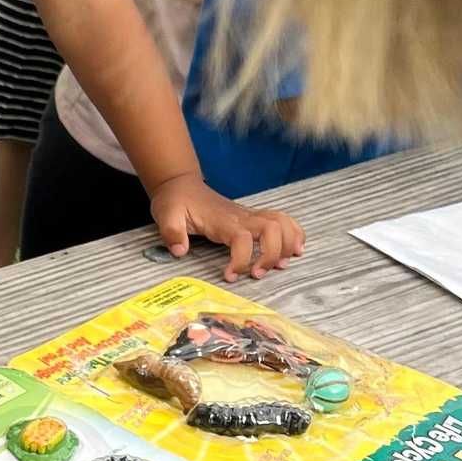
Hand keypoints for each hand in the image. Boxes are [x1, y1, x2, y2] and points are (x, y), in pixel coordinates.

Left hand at [148, 173, 305, 279]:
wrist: (180, 184)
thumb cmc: (175, 201)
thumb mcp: (166, 215)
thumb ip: (172, 232)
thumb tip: (180, 251)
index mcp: (221, 220)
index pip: (242, 238)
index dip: (240, 260)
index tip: (229, 276)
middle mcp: (241, 216)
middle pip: (272, 229)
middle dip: (272, 254)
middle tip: (257, 274)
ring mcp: (249, 215)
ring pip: (282, 223)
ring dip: (288, 245)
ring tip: (281, 266)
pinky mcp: (252, 217)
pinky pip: (282, 220)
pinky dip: (295, 234)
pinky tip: (295, 249)